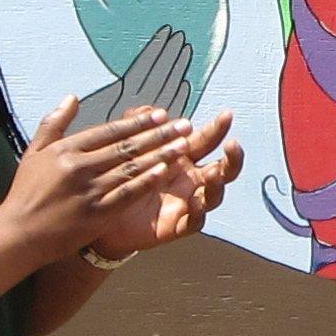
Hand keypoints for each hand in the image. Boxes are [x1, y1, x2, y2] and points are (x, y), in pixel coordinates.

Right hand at [0, 97, 193, 264]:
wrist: (17, 235)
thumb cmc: (25, 192)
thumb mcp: (34, 152)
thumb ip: (54, 123)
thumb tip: (72, 97)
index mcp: (66, 150)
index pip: (109, 131)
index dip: (137, 122)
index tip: (160, 114)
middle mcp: (79, 167)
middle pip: (126, 147)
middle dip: (158, 135)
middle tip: (184, 125)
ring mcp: (88, 191)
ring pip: (131, 169)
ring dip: (160, 155)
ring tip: (183, 145)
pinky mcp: (95, 214)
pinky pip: (126, 194)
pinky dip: (146, 182)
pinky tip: (164, 172)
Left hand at [92, 109, 243, 254]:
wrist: (102, 214)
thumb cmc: (121, 179)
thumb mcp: (129, 149)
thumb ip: (138, 127)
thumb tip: (147, 110)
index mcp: (183, 157)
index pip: (206, 140)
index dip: (218, 128)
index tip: (226, 115)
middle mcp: (191, 180)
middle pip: (223, 169)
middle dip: (232, 157)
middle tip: (232, 145)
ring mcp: (187, 203)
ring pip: (214, 195)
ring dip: (218, 184)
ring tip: (214, 173)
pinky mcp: (177, 225)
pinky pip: (194, 222)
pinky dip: (198, 213)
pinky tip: (196, 204)